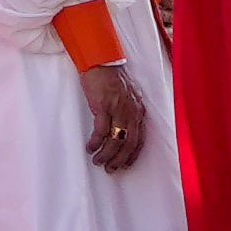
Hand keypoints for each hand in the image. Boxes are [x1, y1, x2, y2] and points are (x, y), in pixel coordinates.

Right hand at [76, 58, 148, 174]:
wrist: (101, 61)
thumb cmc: (111, 78)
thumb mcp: (126, 96)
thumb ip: (128, 111)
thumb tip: (123, 128)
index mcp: (138, 110)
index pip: (140, 139)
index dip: (132, 155)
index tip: (125, 164)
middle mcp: (131, 112)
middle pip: (129, 143)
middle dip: (120, 159)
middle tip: (111, 169)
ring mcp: (118, 109)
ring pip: (116, 140)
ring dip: (107, 154)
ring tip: (98, 161)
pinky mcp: (103, 106)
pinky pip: (101, 130)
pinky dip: (96, 142)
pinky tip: (90, 147)